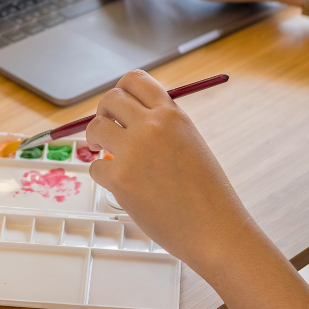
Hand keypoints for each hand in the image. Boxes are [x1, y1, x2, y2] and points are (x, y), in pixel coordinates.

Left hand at [86, 70, 253, 270]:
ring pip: (95, 128)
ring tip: (103, 152)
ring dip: (95, 140)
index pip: (135, 80)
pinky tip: (119, 184)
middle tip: (105, 129)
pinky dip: (102, 175)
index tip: (117, 106)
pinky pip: (95, 167)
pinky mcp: (120, 179)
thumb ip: (163, 125)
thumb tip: (129, 115)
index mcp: (172, 114)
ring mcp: (133, 151)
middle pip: (110, 99)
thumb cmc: (206, 192)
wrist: (213, 229)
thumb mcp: (190, 142)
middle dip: (102, 113)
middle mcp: (152, 126)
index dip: (120, 90)